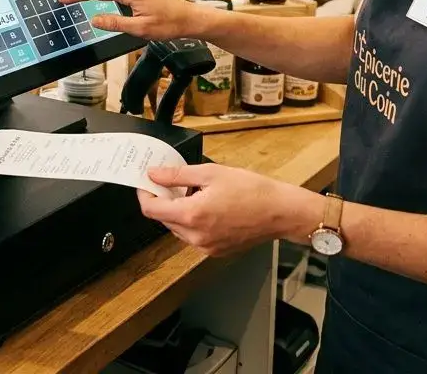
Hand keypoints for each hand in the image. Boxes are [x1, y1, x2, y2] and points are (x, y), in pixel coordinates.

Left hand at [137, 164, 323, 256]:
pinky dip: (194, 223)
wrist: (281, 211)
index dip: (145, 194)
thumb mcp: (211, 173)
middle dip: (165, 201)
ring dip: (179, 212)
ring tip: (198, 194)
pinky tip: (209, 208)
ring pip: (178, 229)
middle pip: (164, 219)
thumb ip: (177, 175)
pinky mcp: (216, 251)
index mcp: (192, 215)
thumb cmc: (252, 190)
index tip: (148, 183)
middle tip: (177, 183)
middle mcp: (196, 237)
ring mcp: (206, 247)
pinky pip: (194, 237)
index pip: (151, 210)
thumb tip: (154, 174)